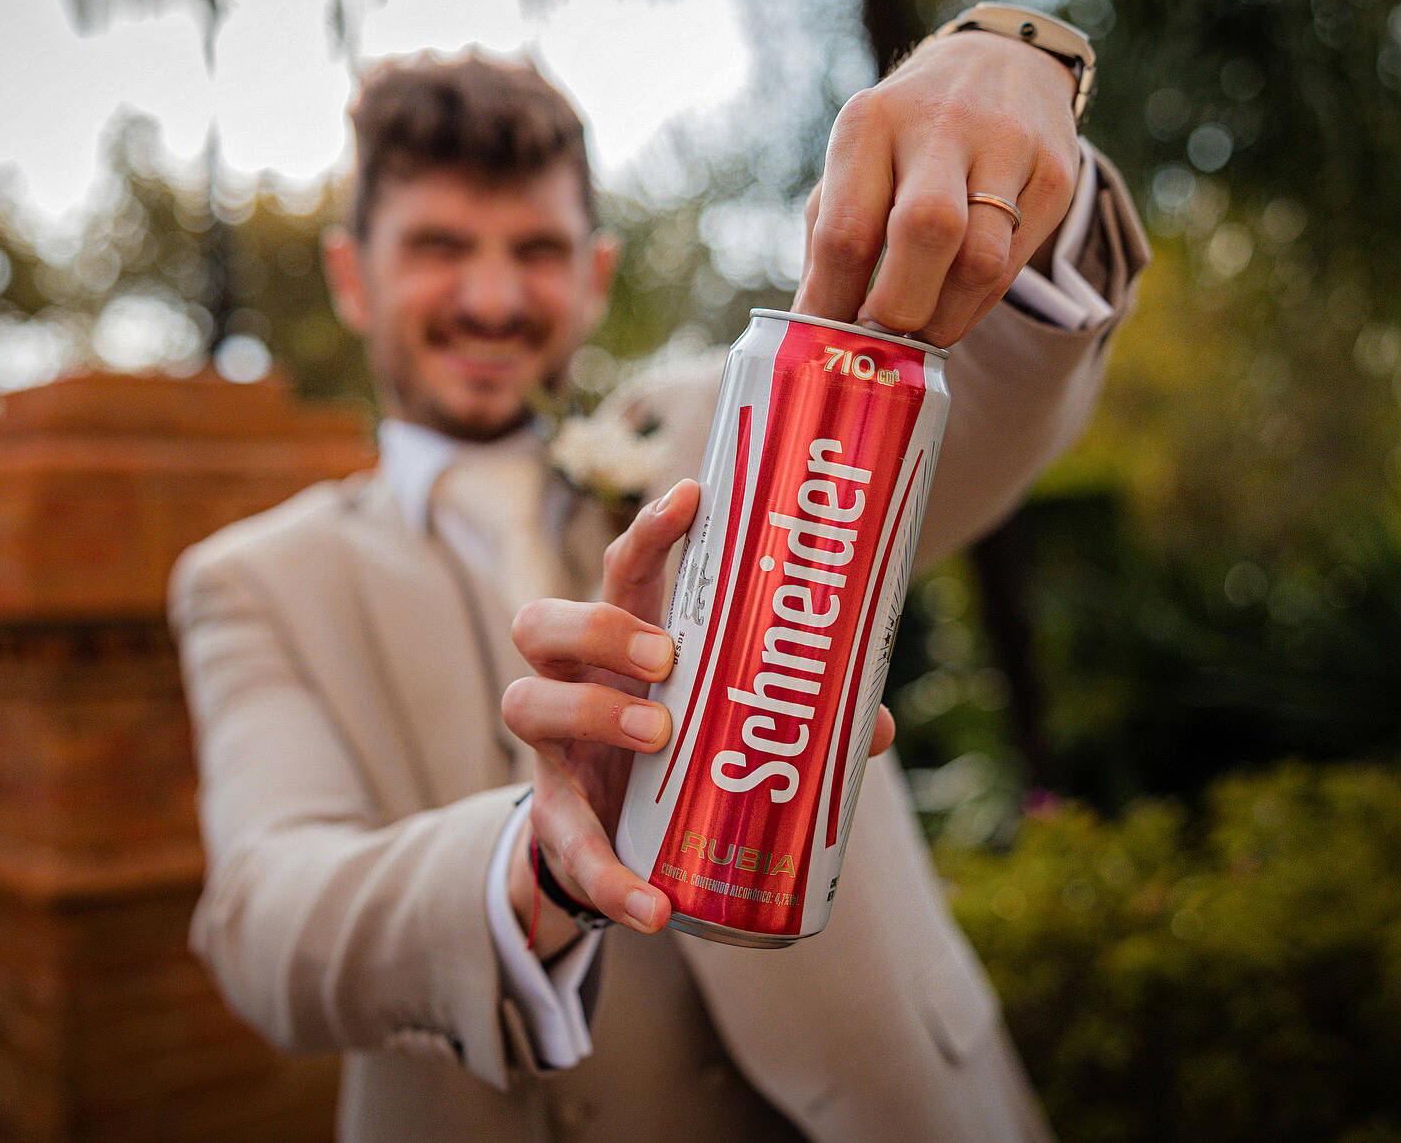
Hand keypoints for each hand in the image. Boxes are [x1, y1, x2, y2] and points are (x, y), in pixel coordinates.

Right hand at [503, 477, 895, 949]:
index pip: (623, 567)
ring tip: (660, 734)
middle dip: (598, 626)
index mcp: (624, 638)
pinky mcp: (554, 815)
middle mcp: (572, 678)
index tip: (693, 495)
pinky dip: (612, 876)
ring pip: (526, 702)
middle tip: (666, 655)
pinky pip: (568, 843)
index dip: (651, 530)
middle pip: (541, 620)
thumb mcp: (734, 719)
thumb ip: (801, 716)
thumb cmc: (685, 745)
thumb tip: (874, 723)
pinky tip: (654, 906)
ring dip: (593, 713)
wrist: (623, 839)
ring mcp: (552, 745)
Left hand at [794, 29, 1081, 347]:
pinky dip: (978, 302)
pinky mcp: (1056, 173)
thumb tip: (811, 331)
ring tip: (922, 330)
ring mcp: (1007, 145)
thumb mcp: (857, 163)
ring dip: (944, 319)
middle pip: (924, 233)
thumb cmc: (906, 137)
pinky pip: (1013, 264)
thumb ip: (831, 241)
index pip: (847, 231)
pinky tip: (956, 301)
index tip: (827, 346)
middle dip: (898, 310)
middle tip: (883, 339)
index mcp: (871, 123)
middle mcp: (940, 124)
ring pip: (980, 261)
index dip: (834, 305)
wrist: (1001, 62)